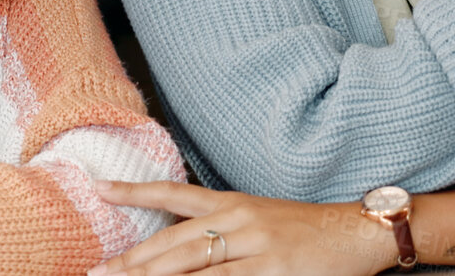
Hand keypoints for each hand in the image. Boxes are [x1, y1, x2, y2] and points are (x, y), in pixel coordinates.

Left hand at [86, 181, 396, 275]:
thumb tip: (178, 251)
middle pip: (174, 242)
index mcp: (232, 202)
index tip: (99, 188)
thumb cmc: (305, 231)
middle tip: (98, 271)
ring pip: (193, 265)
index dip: (134, 192)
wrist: (356, 232)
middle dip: (133, 261)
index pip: (173, 194)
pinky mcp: (273, 270)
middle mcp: (238, 219)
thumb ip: (220, 230)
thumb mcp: (258, 219)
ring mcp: (255, 246)